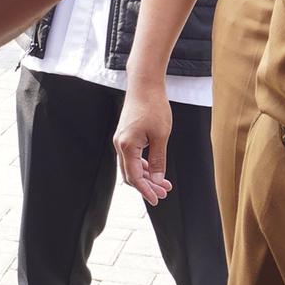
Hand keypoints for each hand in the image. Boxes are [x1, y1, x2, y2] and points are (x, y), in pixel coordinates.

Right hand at [113, 82, 176, 205]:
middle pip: (131, 174)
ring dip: (147, 176)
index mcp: (127, 146)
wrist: (144, 84)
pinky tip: (156, 169)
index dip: (146, 190)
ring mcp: (122, 140)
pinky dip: (144, 165)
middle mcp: (120, 145)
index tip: (157, 199)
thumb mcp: (161, 136)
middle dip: (147, 186)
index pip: (135, 177)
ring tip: (164, 184)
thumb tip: (158, 180)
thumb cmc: (153, 106)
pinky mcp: (126, 135)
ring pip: (132, 166)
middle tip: (163, 194)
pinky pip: (133, 157)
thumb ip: (158, 160)